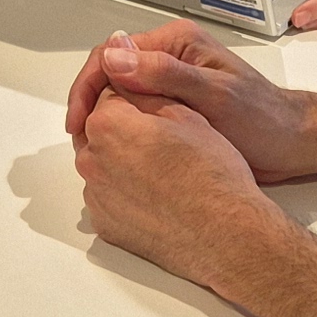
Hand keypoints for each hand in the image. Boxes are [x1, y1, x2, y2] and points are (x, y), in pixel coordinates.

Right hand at [65, 20, 316, 179]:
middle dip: (90, 103)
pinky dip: (121, 127)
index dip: (88, 86)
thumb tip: (116, 57)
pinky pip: (136, 110)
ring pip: (119, 93)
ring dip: (103, 116)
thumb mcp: (215, 95)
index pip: (111, 53)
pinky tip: (118, 147)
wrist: (291, 142)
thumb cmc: (263, 118)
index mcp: (176, 42)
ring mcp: (171, 80)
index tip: (79, 119)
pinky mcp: (174, 103)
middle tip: (82, 138)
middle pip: (110, 71)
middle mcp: (170, 56)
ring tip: (95, 145)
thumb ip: (165, 74)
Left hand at [74, 87, 280, 280]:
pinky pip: (107, 197)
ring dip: (123, 162)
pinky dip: (125, 193)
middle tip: (163, 141)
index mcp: (108, 124)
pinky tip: (156, 194)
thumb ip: (146, 93)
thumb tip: (129, 83)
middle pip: (100, 132)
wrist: (224, 233)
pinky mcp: (104, 222)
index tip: (155, 112)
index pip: (108, 96)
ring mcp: (96, 195)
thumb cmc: (212, 177)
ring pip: (103, 165)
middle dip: (124, 130)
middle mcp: (92, 159)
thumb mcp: (185, 114)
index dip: (136, 100)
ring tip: (163, 170)